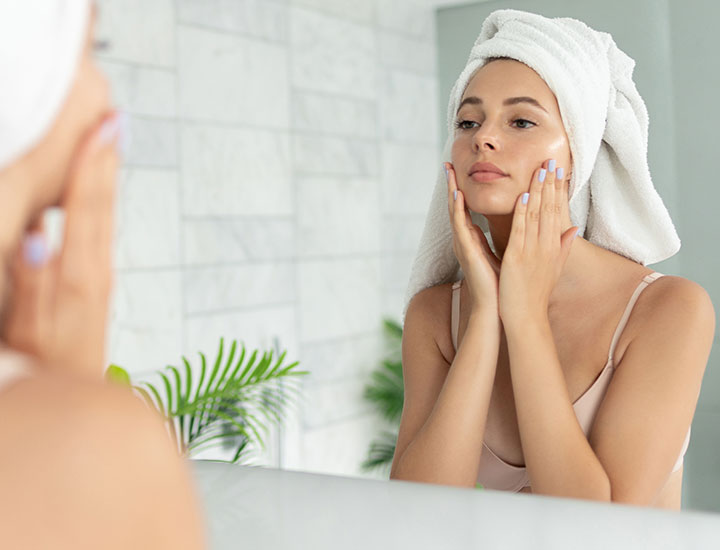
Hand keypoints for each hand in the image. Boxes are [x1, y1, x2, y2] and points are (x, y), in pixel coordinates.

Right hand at [0, 111, 121, 378]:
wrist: (72, 400)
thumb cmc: (43, 369)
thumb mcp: (27, 327)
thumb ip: (31, 280)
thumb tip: (39, 232)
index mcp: (80, 274)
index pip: (87, 208)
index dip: (93, 164)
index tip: (104, 124)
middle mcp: (96, 270)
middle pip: (103, 204)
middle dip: (107, 160)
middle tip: (114, 117)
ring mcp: (99, 277)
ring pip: (104, 216)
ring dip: (106, 176)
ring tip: (108, 141)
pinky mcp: (95, 285)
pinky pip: (99, 232)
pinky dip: (98, 203)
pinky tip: (92, 192)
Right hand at [445, 162, 501, 312]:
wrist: (497, 307)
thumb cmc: (502, 284)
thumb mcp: (507, 253)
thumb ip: (510, 236)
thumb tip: (521, 222)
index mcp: (474, 241)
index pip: (466, 210)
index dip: (463, 191)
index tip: (461, 173)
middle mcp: (465, 240)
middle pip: (456, 207)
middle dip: (452, 185)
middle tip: (448, 164)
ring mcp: (463, 245)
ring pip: (454, 212)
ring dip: (451, 191)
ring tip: (448, 172)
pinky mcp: (466, 251)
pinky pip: (460, 226)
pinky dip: (458, 209)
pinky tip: (457, 195)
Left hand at [498, 159, 578, 323]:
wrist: (526, 317)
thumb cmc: (536, 294)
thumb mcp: (554, 268)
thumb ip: (563, 247)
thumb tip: (574, 229)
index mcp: (553, 247)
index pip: (557, 212)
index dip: (557, 190)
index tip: (557, 171)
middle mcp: (546, 246)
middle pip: (549, 209)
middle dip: (549, 184)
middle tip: (550, 160)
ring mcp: (532, 252)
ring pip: (536, 216)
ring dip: (537, 192)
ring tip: (539, 170)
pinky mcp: (517, 258)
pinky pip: (521, 232)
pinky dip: (522, 214)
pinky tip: (523, 197)